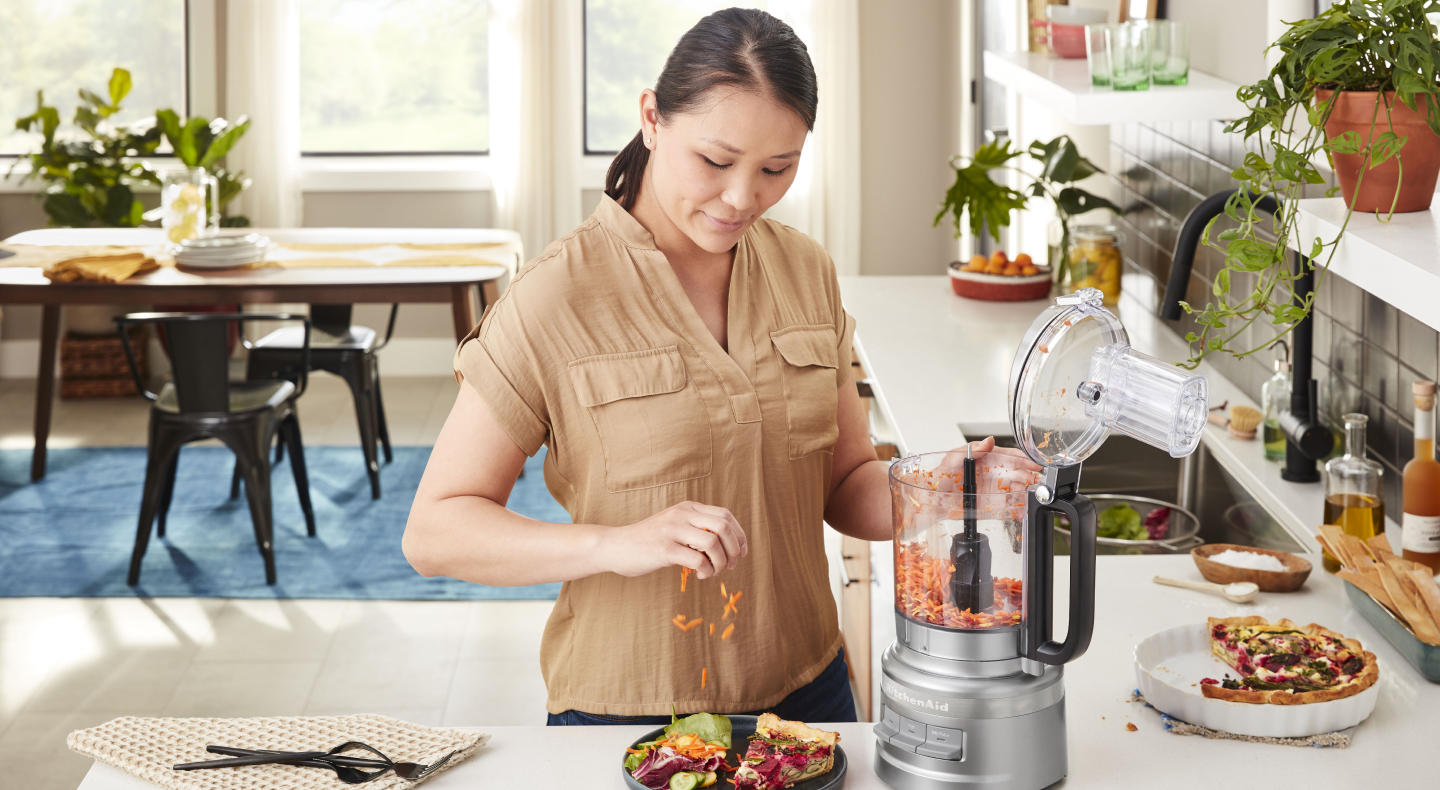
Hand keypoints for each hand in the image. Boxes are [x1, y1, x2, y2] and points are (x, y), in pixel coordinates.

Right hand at [599, 501, 747, 579]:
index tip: (742, 552)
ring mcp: (672, 530)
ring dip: (720, 563)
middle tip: (730, 565)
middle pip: (724, 527)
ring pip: (713, 543)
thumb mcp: (675, 527)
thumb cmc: (649, 541)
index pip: (725, 515)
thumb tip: (729, 546)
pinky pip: (697, 560)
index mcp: (688, 508)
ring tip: (712, 572)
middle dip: (734, 550)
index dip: (740, 535)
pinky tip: (700, 575)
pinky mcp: (664, 549)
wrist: (616, 546)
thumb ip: (697, 530)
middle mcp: (682, 514)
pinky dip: (706, 571)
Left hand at [940, 438, 1042, 513]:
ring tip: (1031, 497)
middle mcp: (993, 474)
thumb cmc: (941, 474)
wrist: (931, 497)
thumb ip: (973, 449)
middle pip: (1018, 474)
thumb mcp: (954, 457)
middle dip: (1029, 477)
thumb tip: (989, 441)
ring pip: (1017, 490)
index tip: (1035, 463)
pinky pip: (1008, 507)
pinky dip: (1017, 509)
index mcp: (988, 459)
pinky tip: (1022, 511)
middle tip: (1036, 482)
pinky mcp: (990, 505)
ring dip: (1026, 493)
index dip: (1025, 459)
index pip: (1011, 457)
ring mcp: (993, 490)